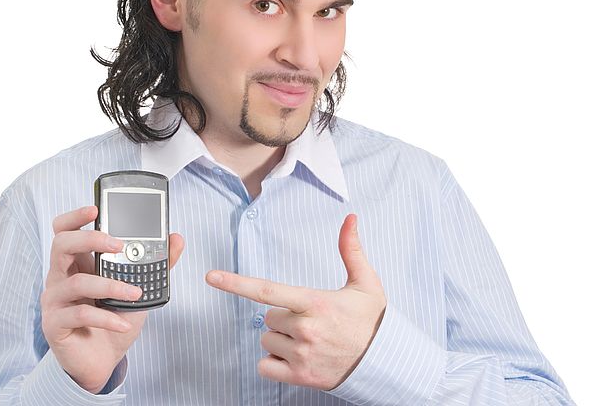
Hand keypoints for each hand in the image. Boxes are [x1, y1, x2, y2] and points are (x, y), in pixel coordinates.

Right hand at [41, 205, 184, 393]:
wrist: (102, 361)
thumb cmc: (114, 318)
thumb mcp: (139, 288)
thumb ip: (156, 263)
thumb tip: (176, 238)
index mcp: (77, 262)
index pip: (65, 230)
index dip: (75, 216)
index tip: (96, 208)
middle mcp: (60, 276)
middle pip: (61, 244)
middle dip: (90, 240)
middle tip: (118, 245)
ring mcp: (54, 301)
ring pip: (75, 282)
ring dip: (110, 285)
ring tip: (135, 294)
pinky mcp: (55, 325)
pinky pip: (80, 315)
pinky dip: (107, 318)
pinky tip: (124, 323)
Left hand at [205, 213, 385, 390]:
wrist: (385, 362)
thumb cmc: (371, 320)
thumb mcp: (366, 282)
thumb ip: (351, 250)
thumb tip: (350, 218)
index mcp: (315, 302)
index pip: (267, 290)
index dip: (236, 283)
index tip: (211, 276)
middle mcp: (305, 329)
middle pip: (268, 317)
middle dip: (282, 316)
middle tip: (310, 320)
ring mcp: (301, 355)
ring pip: (266, 341)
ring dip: (280, 340)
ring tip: (309, 340)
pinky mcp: (300, 377)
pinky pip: (265, 366)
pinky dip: (275, 363)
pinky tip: (297, 357)